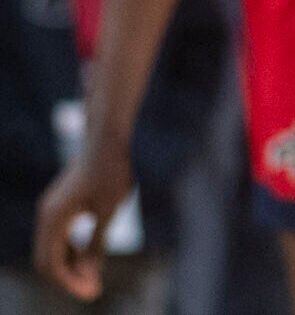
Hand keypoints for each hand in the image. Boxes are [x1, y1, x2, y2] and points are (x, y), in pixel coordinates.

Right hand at [33, 143, 133, 300]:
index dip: (70, 283)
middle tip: (94, 290)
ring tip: (94, 276)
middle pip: (48, 260)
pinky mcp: (60, 205)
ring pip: (53, 248)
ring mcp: (51, 210)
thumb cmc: (111, 172)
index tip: (92, 293)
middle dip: (69, 277)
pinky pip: (59, 236)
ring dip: (70, 264)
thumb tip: (88, 275)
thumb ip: (96, 244)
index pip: (51, 265)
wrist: (106, 138)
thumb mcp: (108, 211)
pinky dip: (71, 249)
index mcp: (53, 220)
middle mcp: (46, 216)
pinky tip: (90, 255)